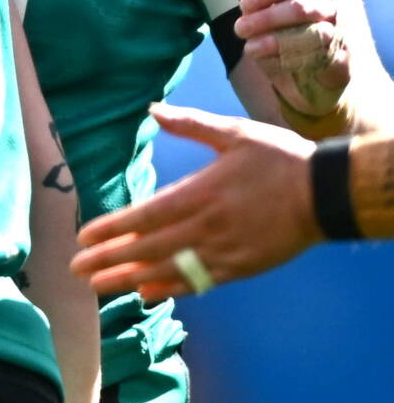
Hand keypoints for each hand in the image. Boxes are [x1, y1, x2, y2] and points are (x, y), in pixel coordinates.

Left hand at [73, 104, 318, 299]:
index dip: (112, 229)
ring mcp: (223, 251)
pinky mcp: (240, 267)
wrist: (324, 194)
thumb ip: (191, 124)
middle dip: (110, 260)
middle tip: (76, 269)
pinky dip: (171, 288)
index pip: (145, 216)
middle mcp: (206, 227)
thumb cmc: (278, 160)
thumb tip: (153, 110)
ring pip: (168, 269)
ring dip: (130, 279)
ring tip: (99, 287)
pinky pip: (198, 281)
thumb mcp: (234, 133)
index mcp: (200, 193)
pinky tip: (148, 292)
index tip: (84, 237)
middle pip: (149, 248)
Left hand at [235, 0, 348, 117]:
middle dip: (266, 18)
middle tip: (239, 29)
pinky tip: (267, 63)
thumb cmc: (285, 40)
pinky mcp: (342, 60)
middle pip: (300, 7)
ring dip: (275, 41)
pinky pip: (317, 59)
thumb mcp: (265, 20)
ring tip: (249, 49)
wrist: (310, 81)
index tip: (243, 6)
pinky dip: (288, 61)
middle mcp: (330, 9)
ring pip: (311, 34)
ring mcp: (339, 34)